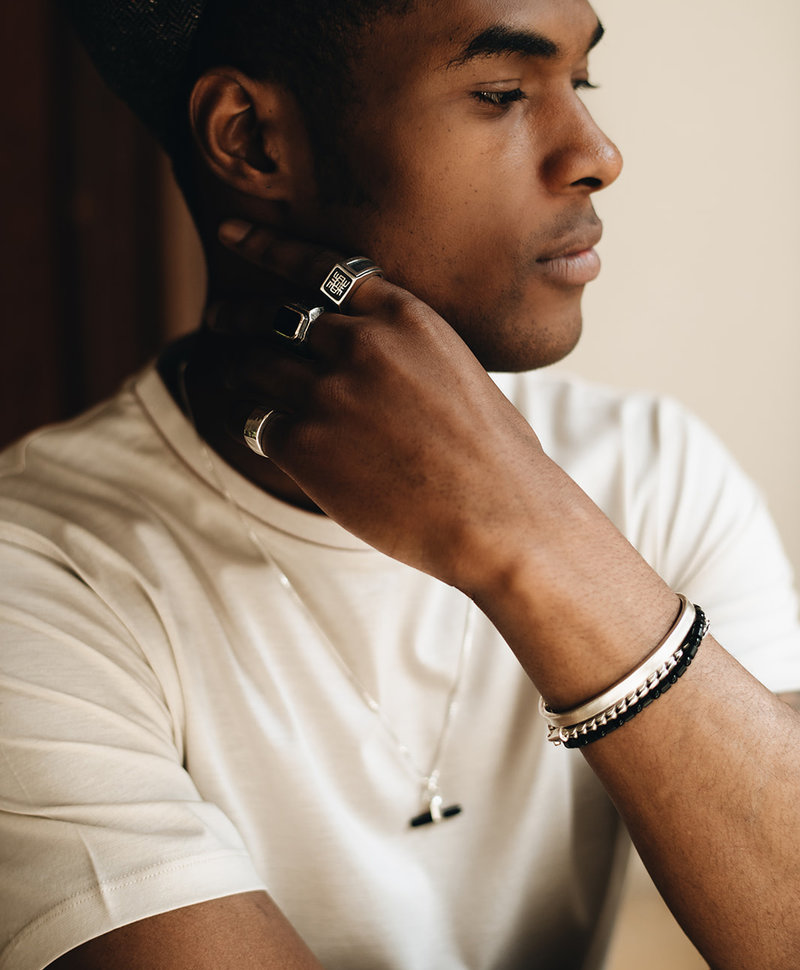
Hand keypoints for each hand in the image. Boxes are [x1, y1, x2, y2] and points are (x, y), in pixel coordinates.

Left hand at [210, 220, 548, 593]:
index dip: (270, 247)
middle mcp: (362, 344)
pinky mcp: (306, 444)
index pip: (323, 267)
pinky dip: (253, 424)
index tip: (232, 232)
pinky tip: (254, 430)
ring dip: (240, 368)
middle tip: (219, 315)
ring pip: (257, 366)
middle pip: (278, 315)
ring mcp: (329, 393)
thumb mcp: (460, 371)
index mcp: (405, 317)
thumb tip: (374, 359)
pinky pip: (258, 423)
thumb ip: (408, 352)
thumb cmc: (496, 455)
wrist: (498, 515)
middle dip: (241, 312)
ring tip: (231, 373)